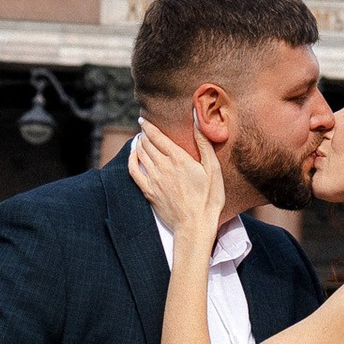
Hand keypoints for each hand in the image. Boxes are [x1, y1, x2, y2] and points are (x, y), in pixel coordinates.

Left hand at [129, 114, 224, 248]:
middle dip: (144, 133)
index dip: (148, 125)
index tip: (144, 119)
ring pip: (140, 154)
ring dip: (138, 144)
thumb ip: (203, 142)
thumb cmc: (209, 198)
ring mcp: (153, 179)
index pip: (157, 135)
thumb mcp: (213, 168)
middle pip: (146, 143)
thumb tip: (197, 118)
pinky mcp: (148, 191)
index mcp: (178, 158)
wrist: (195, 225)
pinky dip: (131, 159)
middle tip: (144, 128)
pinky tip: (133, 154)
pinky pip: (133, 170)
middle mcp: (162, 166)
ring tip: (140, 139)